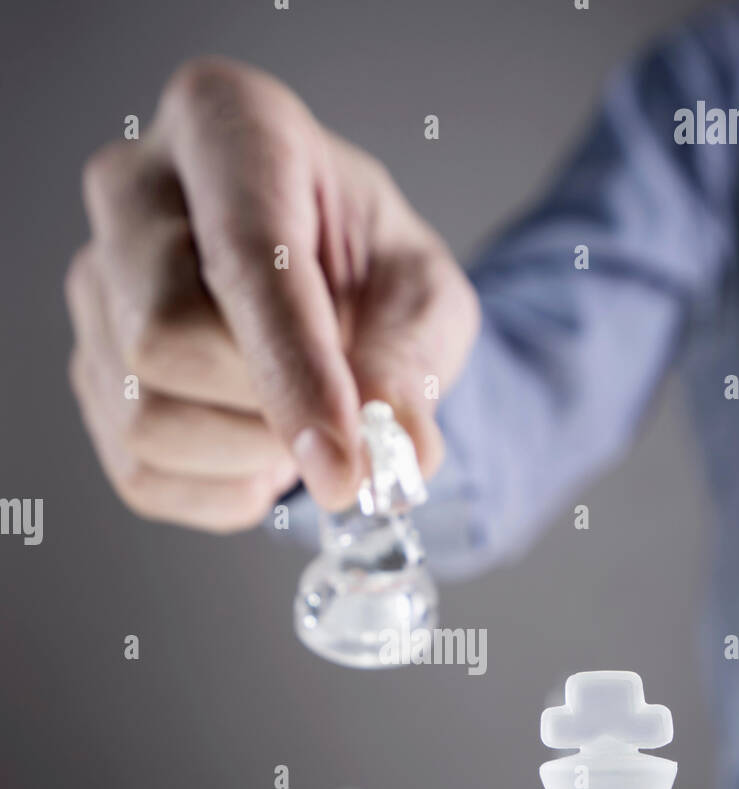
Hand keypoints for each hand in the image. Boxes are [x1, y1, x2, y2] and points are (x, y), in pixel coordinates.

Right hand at [66, 57, 479, 531]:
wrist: (331, 294)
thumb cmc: (369, 273)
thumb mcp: (423, 299)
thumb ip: (410, 362)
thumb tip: (397, 446)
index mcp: (225, 126)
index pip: (244, 258)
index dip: (298, 373)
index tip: (347, 459)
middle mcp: (132, 193)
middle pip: (164, 338)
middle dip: (265, 405)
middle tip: (333, 410)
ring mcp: (95, 286)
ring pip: (146, 418)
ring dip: (248, 453)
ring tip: (295, 418)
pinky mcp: (91, 373)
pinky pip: (142, 473)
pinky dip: (222, 487)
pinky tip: (259, 447)